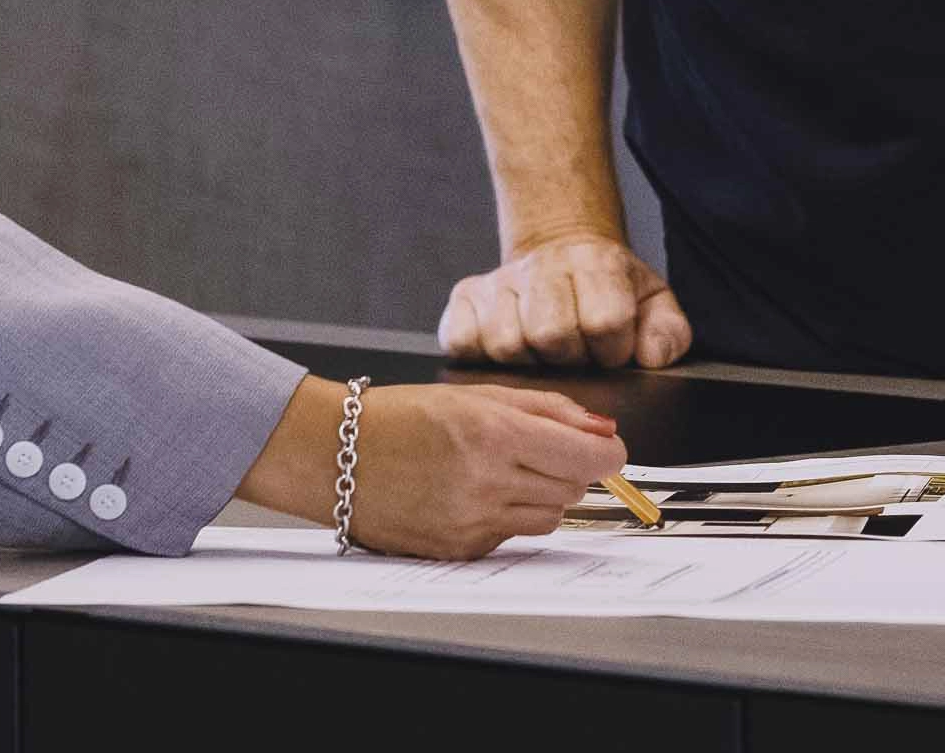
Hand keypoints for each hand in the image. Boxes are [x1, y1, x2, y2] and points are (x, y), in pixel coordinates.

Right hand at [239, 377, 622, 559]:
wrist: (335, 458)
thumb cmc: (400, 418)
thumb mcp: (478, 394)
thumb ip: (550, 410)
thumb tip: (602, 430)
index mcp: (494, 434)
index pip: (589, 458)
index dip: (609, 454)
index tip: (608, 450)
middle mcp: (487, 482)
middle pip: (573, 488)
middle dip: (569, 468)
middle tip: (538, 449)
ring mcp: (473, 521)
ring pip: (550, 516)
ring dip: (542, 494)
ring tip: (502, 470)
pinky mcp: (460, 549)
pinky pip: (513, 536)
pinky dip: (509, 515)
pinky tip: (474, 492)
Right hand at [439, 233, 691, 368]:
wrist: (564, 253)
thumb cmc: (609, 289)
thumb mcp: (652, 303)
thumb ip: (667, 331)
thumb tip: (652, 357)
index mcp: (596, 263)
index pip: (604, 321)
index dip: (612, 349)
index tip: (612, 349)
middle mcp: (543, 265)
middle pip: (551, 334)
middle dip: (569, 356)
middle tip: (575, 352)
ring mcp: (498, 280)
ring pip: (507, 343)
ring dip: (529, 359)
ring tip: (544, 350)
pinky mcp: (462, 298)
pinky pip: (462, 342)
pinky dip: (482, 354)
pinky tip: (509, 345)